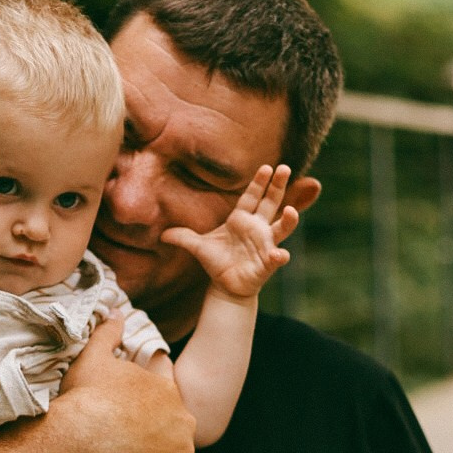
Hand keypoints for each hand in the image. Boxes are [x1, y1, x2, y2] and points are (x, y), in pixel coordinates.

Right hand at [56, 318, 195, 452]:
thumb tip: (117, 312)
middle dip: (155, 434)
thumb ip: (107, 333)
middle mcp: (182, 419)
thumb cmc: (88, 399)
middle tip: (125, 443)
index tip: (130, 411)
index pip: (164, 392)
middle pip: (172, 427)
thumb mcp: (93, 358)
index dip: (146, 402)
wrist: (84, 443)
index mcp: (166, 389)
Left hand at [161, 164, 296, 302]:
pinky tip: (280, 255)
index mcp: (241, 219)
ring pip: (282, 228)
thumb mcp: (198, 247)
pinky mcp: (268, 262)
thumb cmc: (217, 262)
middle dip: (278, 187)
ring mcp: (265, 244)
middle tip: (285, 168)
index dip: (259, 182)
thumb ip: (182, 237)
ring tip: (291, 211)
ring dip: (289, 220)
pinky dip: (279, 256)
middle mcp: (257, 228)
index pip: (251, 196)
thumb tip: (161, 234)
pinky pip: (277, 257)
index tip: (267, 167)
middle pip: (271, 203)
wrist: (226, 285)